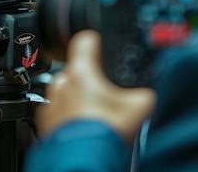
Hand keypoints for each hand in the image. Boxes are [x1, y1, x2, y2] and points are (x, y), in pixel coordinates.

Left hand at [35, 30, 156, 142]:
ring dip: (80, 98)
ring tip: (98, 115)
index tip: (102, 46)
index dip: (96, 41)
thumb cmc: (106, 133)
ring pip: (68, 91)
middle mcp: (62, 83)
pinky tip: (86, 125)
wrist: (87, 163)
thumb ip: (144, 91)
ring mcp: (51, 103)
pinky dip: (71, 115)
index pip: (85, 39)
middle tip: (108, 96)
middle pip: (79, 69)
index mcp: (81, 72)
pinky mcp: (46, 122)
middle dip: (92, 80)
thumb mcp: (140, 107)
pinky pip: (60, 110)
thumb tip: (151, 89)